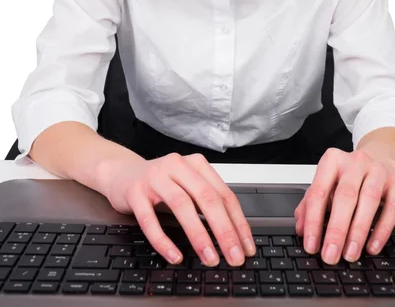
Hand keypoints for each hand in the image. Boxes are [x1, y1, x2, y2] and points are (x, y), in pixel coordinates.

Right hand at [100, 152, 256, 266]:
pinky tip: (174, 256)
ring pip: (181, 205)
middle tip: (233, 256)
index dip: (238, 222)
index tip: (246, 247)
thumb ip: (207, 203)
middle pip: (207, 198)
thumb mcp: (187, 186)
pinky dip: (163, 240)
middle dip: (223, 230)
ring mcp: (155, 177)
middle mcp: (178, 166)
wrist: (121, 172)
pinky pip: (150, 219)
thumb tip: (233, 235)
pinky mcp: (135, 191)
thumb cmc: (160, 183)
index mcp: (196, 164)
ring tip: (210, 258)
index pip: (224, 194)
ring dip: (198, 235)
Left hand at [293, 147, 394, 263]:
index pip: (319, 191)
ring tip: (350, 254)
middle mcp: (355, 162)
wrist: (379, 157)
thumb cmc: (347, 176)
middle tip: (330, 254)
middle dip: (336, 229)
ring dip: (358, 232)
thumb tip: (302, 230)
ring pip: (369, 200)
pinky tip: (372, 247)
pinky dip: (382, 230)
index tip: (311, 244)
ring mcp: (378, 170)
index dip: (313, 220)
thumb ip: (310, 204)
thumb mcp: (326, 184)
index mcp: (332, 160)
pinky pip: (392, 208)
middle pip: (345, 196)